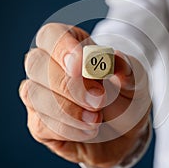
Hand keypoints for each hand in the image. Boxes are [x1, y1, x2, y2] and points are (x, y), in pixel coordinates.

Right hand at [19, 23, 151, 167]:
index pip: (50, 35)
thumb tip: (116, 57)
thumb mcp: (135, 81)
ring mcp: (40, 96)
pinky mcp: (39, 124)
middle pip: (35, 63)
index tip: (82, 65)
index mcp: (72, 47)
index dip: (61, 47)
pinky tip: (88, 130)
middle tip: (99, 100)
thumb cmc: (125, 98)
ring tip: (97, 119)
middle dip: (67, 84)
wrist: (125, 132)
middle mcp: (49, 68)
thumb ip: (128, 68)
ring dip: (67, 110)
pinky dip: (67, 129)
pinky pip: (39, 124)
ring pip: (33, 95)